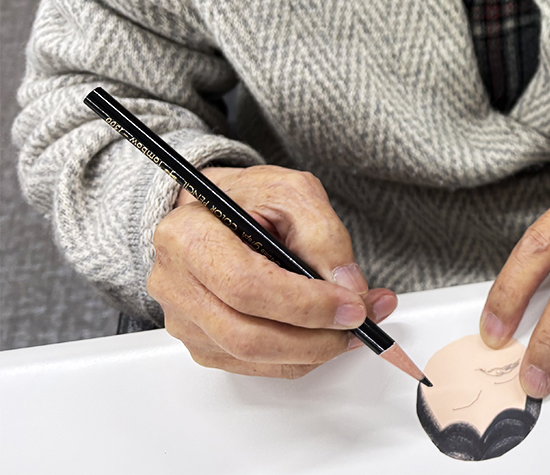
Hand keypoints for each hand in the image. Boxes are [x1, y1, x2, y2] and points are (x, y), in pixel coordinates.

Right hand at [148, 165, 396, 377]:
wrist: (216, 213)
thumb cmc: (248, 199)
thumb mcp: (293, 194)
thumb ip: (324, 236)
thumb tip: (349, 286)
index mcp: (188, 235)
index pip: (247, 286)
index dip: (306, 304)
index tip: (352, 304)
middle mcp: (176, 284)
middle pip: (247, 335)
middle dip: (315, 337)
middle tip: (362, 322)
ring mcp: (184, 320)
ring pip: (252, 358)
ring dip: (313, 351)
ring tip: (354, 329)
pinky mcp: (200, 343)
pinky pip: (253, 366)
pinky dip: (298, 357)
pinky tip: (325, 335)